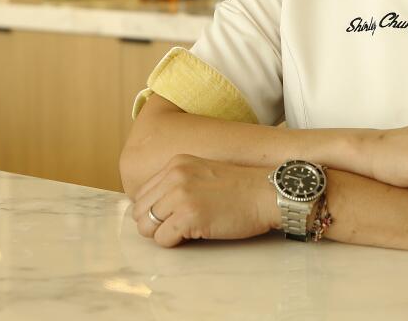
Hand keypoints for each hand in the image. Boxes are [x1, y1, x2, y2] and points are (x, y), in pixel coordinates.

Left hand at [130, 155, 276, 246]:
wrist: (267, 193)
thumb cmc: (241, 189)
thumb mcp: (202, 173)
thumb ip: (177, 184)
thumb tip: (153, 210)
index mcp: (176, 164)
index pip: (142, 194)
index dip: (153, 211)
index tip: (170, 217)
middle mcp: (174, 176)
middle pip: (140, 211)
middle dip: (154, 224)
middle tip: (177, 229)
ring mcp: (180, 195)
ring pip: (147, 227)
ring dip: (163, 234)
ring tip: (185, 232)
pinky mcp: (189, 216)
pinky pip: (162, 239)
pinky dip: (174, 243)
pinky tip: (194, 235)